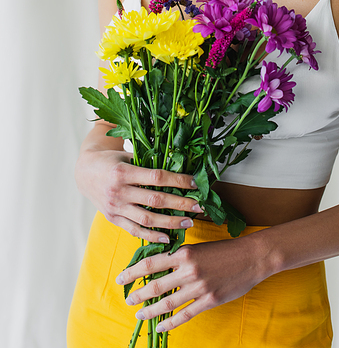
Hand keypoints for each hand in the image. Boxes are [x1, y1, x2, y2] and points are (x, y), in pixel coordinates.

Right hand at [76, 142, 201, 241]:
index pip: (156, 177)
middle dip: (180, 204)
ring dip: (170, 222)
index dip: (178, 181)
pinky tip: (167, 237)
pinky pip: (134, 230)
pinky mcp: (112, 219)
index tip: (195, 183)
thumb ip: (147, 162)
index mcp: (123, 171)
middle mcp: (118, 191)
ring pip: (147, 219)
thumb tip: (179, 164)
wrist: (84, 172)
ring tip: (189, 222)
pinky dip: (152, 236)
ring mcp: (115, 207)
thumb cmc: (111, 159)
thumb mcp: (127, 155)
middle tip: (199, 206)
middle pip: (155, 200)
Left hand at [117, 234, 270, 330]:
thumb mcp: (199, 247)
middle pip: (156, 285)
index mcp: (185, 253)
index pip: (151, 264)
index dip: (133, 272)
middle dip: (138, 294)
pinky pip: (185, 315)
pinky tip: (161, 327)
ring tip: (140, 314)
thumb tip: (159, 265)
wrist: (251, 256)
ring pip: (168, 303)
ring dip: (151, 311)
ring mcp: (199, 287)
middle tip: (128, 300)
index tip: (121, 279)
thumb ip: (180, 257)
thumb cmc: (225, 250)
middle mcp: (189, 270)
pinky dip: (170, 323)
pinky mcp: (209, 300)